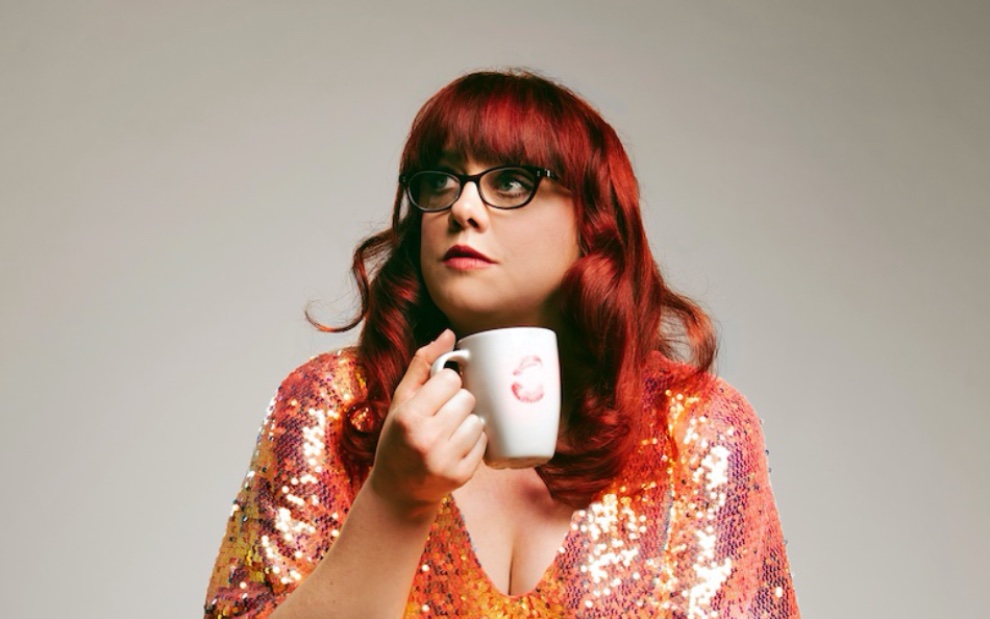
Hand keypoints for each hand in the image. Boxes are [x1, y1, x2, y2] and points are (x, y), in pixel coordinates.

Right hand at [368, 329, 486, 514]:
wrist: (398, 491)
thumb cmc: (397, 438)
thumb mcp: (401, 400)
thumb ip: (423, 364)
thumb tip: (449, 333)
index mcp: (409, 416)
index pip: (450, 379)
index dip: (446, 384)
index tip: (436, 394)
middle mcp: (427, 439)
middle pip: (467, 398)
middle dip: (458, 402)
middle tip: (443, 415)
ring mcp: (445, 460)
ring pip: (478, 421)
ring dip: (468, 422)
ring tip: (449, 432)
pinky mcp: (462, 476)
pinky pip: (484, 443)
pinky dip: (474, 442)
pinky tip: (456, 447)